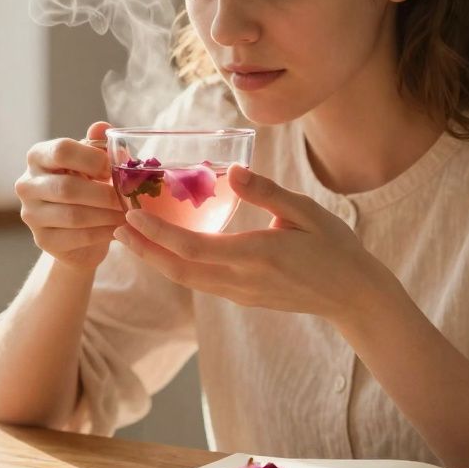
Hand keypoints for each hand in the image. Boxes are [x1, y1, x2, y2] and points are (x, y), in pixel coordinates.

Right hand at [15, 121, 125, 269]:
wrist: (76, 229)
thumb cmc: (86, 185)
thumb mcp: (92, 162)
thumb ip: (97, 145)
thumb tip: (101, 127)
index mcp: (38, 156)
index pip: (62, 150)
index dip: (93, 159)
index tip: (113, 169)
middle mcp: (27, 184)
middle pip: (67, 187)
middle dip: (104, 194)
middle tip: (129, 198)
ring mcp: (31, 214)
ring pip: (74, 216)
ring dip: (107, 215)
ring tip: (128, 214)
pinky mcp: (42, 240)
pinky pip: (77, 237)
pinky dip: (103, 233)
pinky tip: (119, 229)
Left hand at [113, 164, 394, 327]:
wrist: (353, 296)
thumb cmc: (334, 247)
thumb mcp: (306, 212)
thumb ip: (268, 192)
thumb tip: (235, 170)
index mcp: (256, 256)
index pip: (192, 247)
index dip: (157, 233)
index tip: (131, 215)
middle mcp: (242, 280)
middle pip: (178, 269)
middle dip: (143, 250)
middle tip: (115, 228)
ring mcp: (240, 293)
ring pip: (186, 279)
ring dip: (155, 259)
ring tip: (130, 238)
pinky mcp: (243, 297)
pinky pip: (200, 282)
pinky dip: (176, 265)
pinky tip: (164, 250)